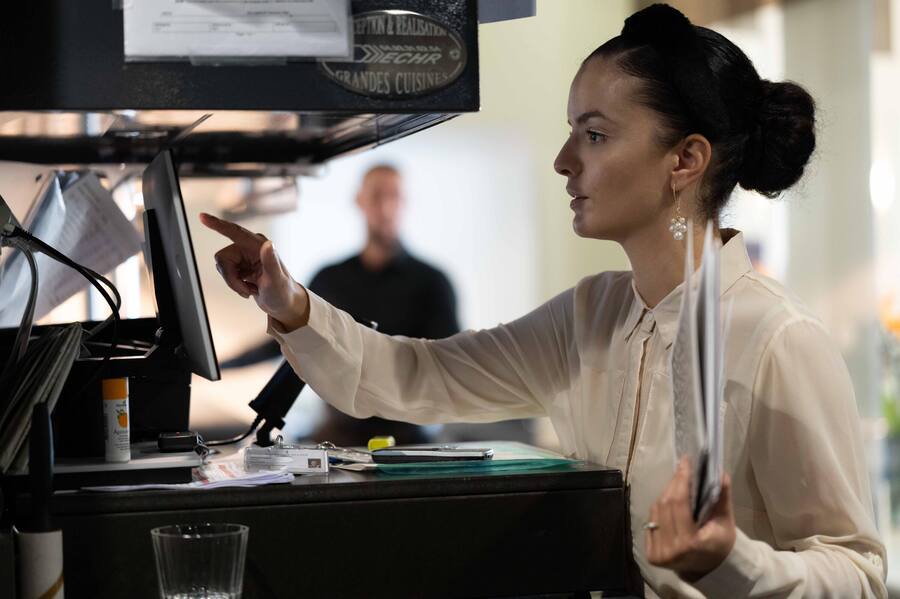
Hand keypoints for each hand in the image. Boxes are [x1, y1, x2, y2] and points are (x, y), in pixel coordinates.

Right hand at [199, 212, 309, 330]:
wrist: (283, 303)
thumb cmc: (283, 292)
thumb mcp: (277, 279)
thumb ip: (271, 261)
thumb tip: (268, 244)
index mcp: (259, 245)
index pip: (234, 232)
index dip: (217, 224)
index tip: (201, 216)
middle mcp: (249, 247)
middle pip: (222, 259)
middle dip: (230, 278)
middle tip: (246, 290)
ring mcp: (244, 256)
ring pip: (222, 268)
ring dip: (234, 283)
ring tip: (250, 290)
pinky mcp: (241, 266)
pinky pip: (226, 274)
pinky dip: (235, 285)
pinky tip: (249, 288)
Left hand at [645, 457, 736, 581]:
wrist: (710, 568)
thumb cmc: (719, 542)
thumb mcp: (725, 521)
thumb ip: (722, 497)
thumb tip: (720, 473)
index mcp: (689, 543)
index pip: (679, 503)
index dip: (681, 479)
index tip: (685, 461)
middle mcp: (670, 549)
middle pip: (665, 504)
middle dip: (674, 483)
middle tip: (683, 469)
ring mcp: (658, 553)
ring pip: (656, 510)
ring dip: (666, 494)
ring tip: (678, 485)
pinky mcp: (651, 553)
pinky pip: (651, 521)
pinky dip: (660, 508)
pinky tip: (670, 503)